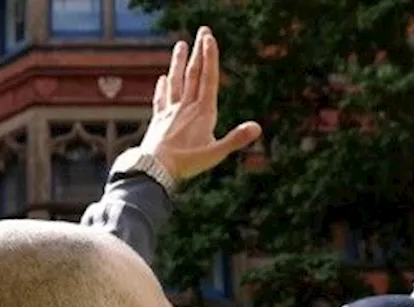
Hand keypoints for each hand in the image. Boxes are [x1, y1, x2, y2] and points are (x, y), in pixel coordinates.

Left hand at [140, 26, 261, 182]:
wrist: (155, 169)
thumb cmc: (187, 163)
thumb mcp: (216, 153)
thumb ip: (236, 139)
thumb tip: (257, 127)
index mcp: (203, 112)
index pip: (208, 79)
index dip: (210, 57)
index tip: (209, 38)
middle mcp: (187, 107)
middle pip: (194, 74)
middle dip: (199, 52)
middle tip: (202, 31)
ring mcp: (172, 112)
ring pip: (177, 81)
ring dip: (179, 62)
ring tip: (181, 44)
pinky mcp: (160, 120)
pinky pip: (162, 100)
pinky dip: (163, 88)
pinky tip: (162, 79)